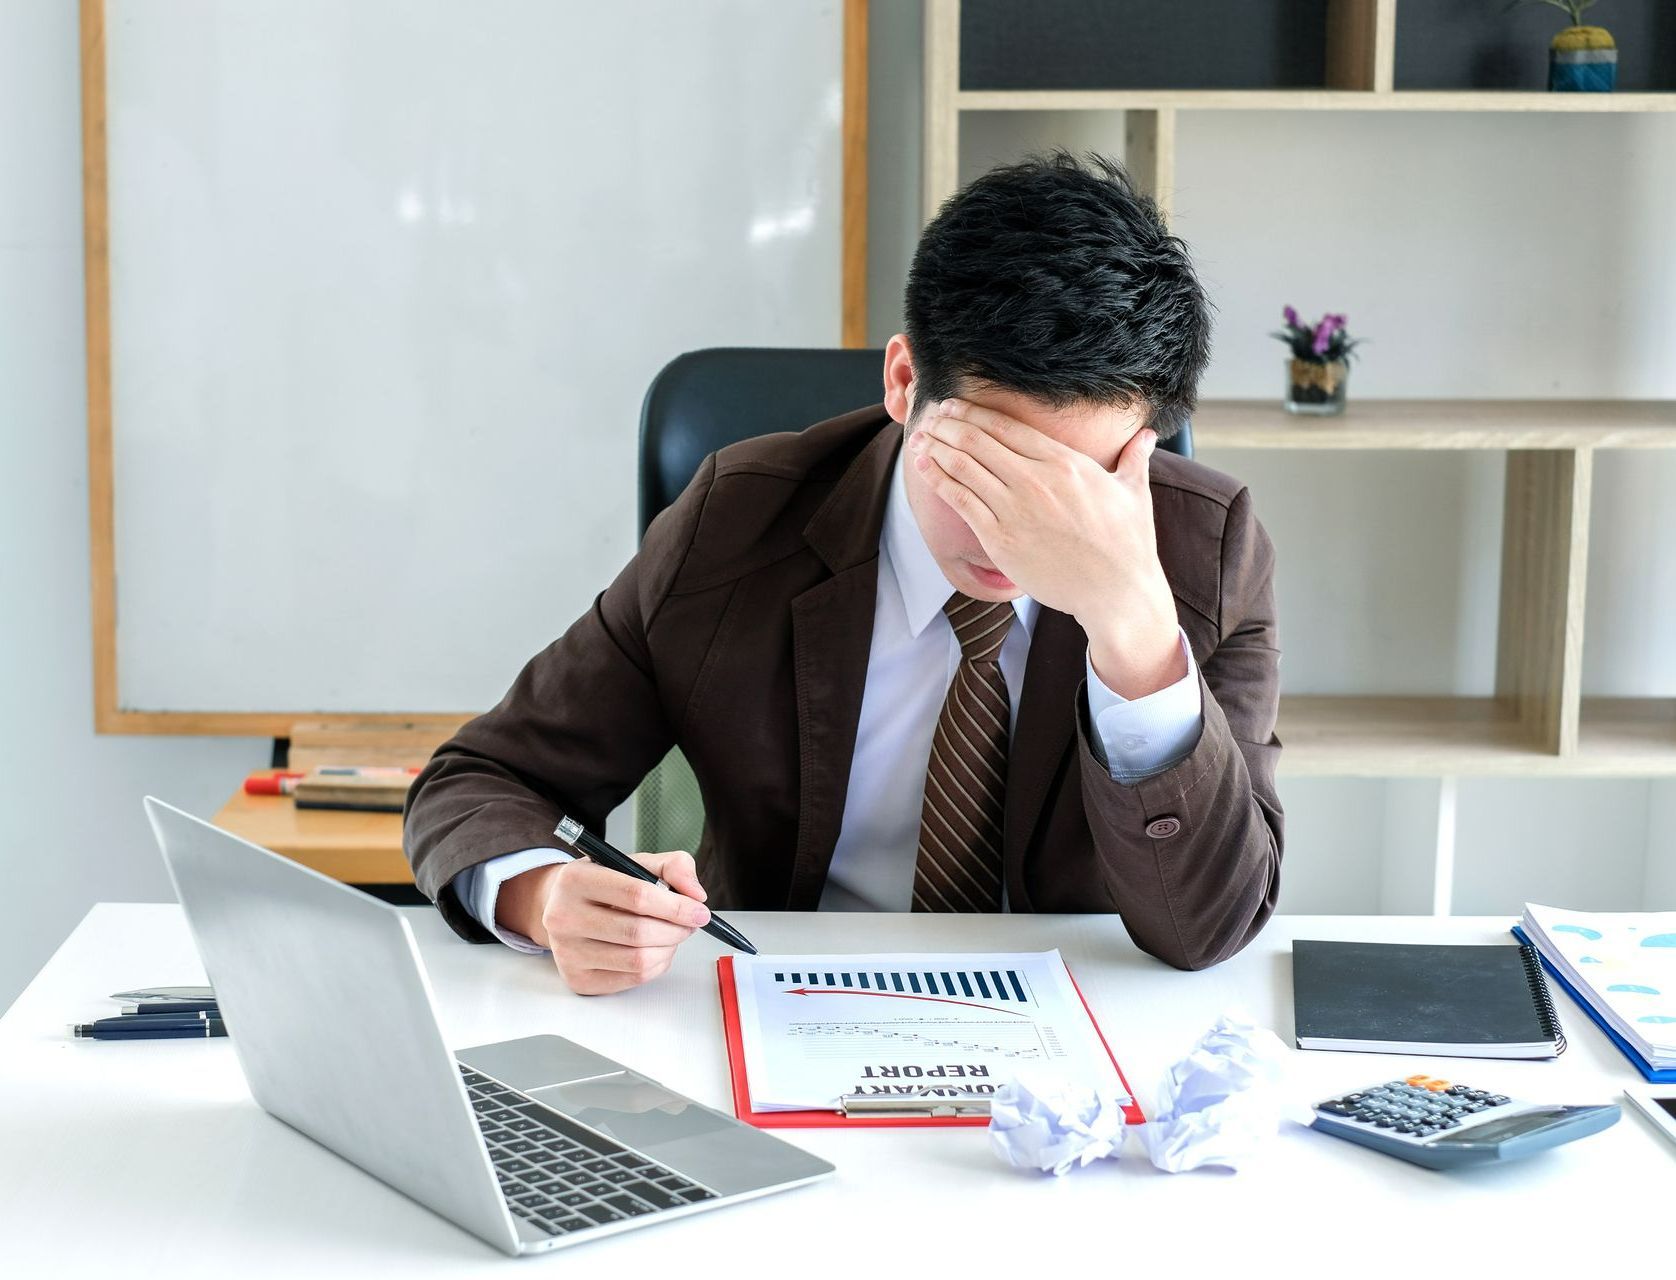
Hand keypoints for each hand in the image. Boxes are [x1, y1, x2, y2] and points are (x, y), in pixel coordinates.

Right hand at [497, 852, 710, 995]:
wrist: (562, 906)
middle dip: (677, 929)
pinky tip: (656, 950)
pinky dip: (656, 965)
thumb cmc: (604, 884)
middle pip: (638, 931)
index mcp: (575, 880)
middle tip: (690, 923)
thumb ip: (673, 867)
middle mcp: (563, 917)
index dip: (676, 906)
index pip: (636, 895)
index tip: (699, 910)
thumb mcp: (635, 862)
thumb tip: (695, 895)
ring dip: (669, 948)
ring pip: (638, 959)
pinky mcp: (578, 979)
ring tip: (672, 934)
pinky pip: (633, 979)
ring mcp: (567, 953)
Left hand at [908, 399, 1185, 698]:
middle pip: (980, 440)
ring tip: (921, 437)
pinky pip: (961, 501)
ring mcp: (1017, 509)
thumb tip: (1148, 435)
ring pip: (965, 466)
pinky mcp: (1001, 539)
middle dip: (950, 424)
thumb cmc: (1128, 545)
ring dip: (937, 447)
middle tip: (931, 415)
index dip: (975, 413)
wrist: (1118, 592)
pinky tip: (924, 467)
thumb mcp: (1135, 493)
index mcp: (1066, 462)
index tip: (955, 406)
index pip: (1008, 427)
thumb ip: (1134, 458)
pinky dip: (939, 480)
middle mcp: (1037, 480)